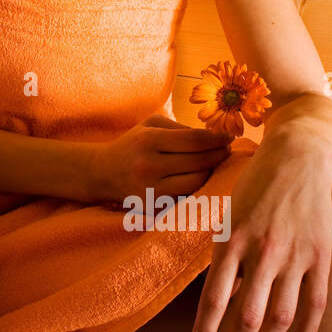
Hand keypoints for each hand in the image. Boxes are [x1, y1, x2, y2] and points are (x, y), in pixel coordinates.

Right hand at [90, 114, 233, 202]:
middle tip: (226, 150)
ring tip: (213, 163)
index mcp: (149, 140)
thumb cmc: (133, 144)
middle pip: (199, 162)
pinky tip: (199, 177)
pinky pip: (186, 196)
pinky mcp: (153, 206)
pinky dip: (197, 186)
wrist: (103, 172)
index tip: (228, 137)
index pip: (195, 140)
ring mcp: (151, 189)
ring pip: (197, 182)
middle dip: (219, 154)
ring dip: (211, 172)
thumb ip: (181, 128)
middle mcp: (149, 165)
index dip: (217, 138)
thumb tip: (214, 136)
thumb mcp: (151, 125)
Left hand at [189, 140, 331, 331]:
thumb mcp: (229, 215)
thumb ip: (226, 254)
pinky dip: (307, 329)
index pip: (214, 299)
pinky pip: (315, 303)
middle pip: (247, 316)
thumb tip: (221, 295)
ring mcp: (295, 255)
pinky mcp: (321, 256)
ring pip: (281, 316)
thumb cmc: (255, 185)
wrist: (296, 157)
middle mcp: (262, 252)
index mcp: (231, 241)